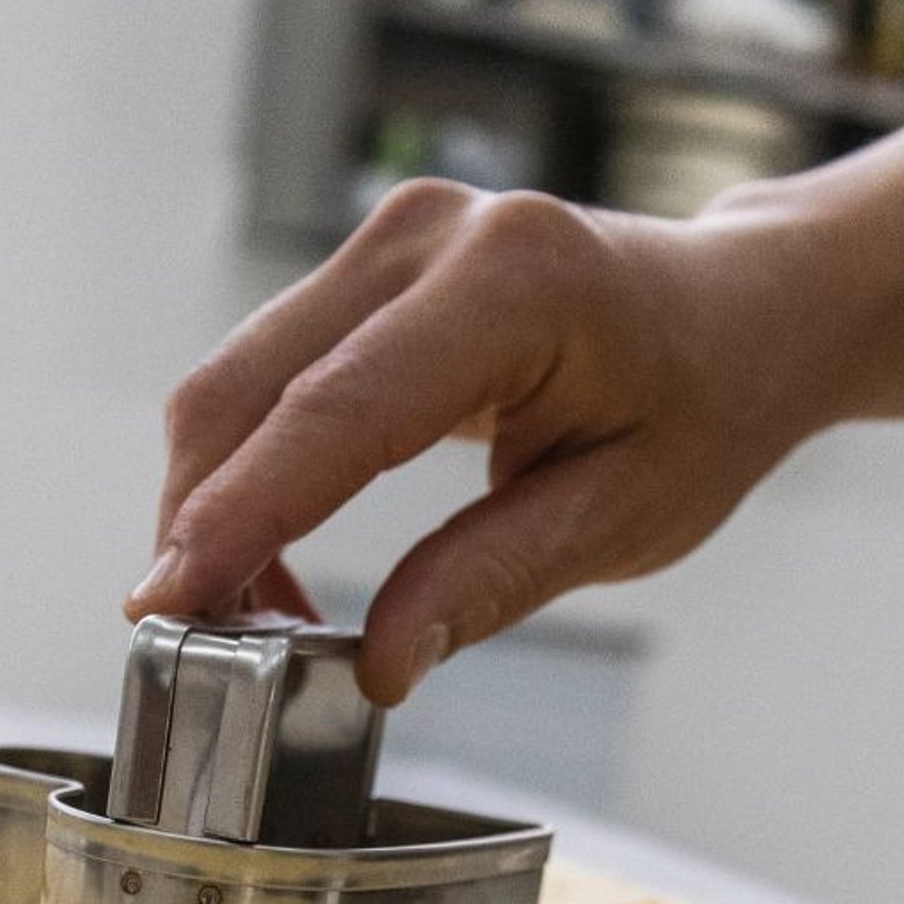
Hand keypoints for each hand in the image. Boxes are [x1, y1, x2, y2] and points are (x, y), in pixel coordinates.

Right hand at [126, 178, 835, 703]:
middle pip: (248, 389)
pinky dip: (249, 472)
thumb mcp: (622, 520)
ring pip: (237, 383)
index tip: (164, 604)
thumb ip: (490, 581)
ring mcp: (392, 238)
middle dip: (199, 526)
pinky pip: (268, 374)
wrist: (739, 314)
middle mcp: (431, 237)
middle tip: (191, 648)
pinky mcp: (370, 265)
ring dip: (216, 506)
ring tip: (251, 620)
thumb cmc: (702, 410)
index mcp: (511, 287)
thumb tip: (377, 666)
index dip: (239, 517)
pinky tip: (274, 559)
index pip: (334, 415)